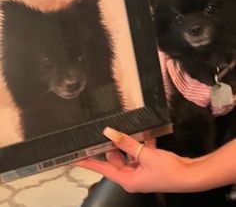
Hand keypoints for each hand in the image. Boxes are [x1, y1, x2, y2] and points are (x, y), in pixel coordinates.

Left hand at [75, 127, 192, 192]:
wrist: (190, 175)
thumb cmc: (168, 171)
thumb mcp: (145, 155)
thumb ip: (126, 143)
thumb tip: (109, 133)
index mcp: (128, 179)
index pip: (103, 169)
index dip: (89, 162)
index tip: (76, 157)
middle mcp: (132, 176)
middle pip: (115, 158)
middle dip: (114, 145)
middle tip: (110, 131)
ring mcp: (141, 171)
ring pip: (128, 153)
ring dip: (129, 142)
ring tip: (129, 130)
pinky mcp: (149, 164)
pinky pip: (139, 152)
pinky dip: (141, 144)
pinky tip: (146, 134)